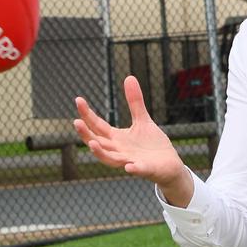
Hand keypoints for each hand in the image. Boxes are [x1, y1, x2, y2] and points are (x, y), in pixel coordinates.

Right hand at [74, 76, 191, 203]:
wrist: (170, 165)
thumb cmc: (152, 145)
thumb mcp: (142, 120)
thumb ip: (134, 102)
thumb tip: (129, 77)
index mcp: (117, 139)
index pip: (98, 126)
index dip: (87, 114)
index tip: (78, 100)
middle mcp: (119, 151)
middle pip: (98, 143)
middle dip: (86, 134)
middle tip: (76, 122)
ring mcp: (130, 161)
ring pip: (111, 160)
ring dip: (100, 153)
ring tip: (92, 144)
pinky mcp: (146, 169)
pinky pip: (138, 170)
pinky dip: (133, 169)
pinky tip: (129, 166)